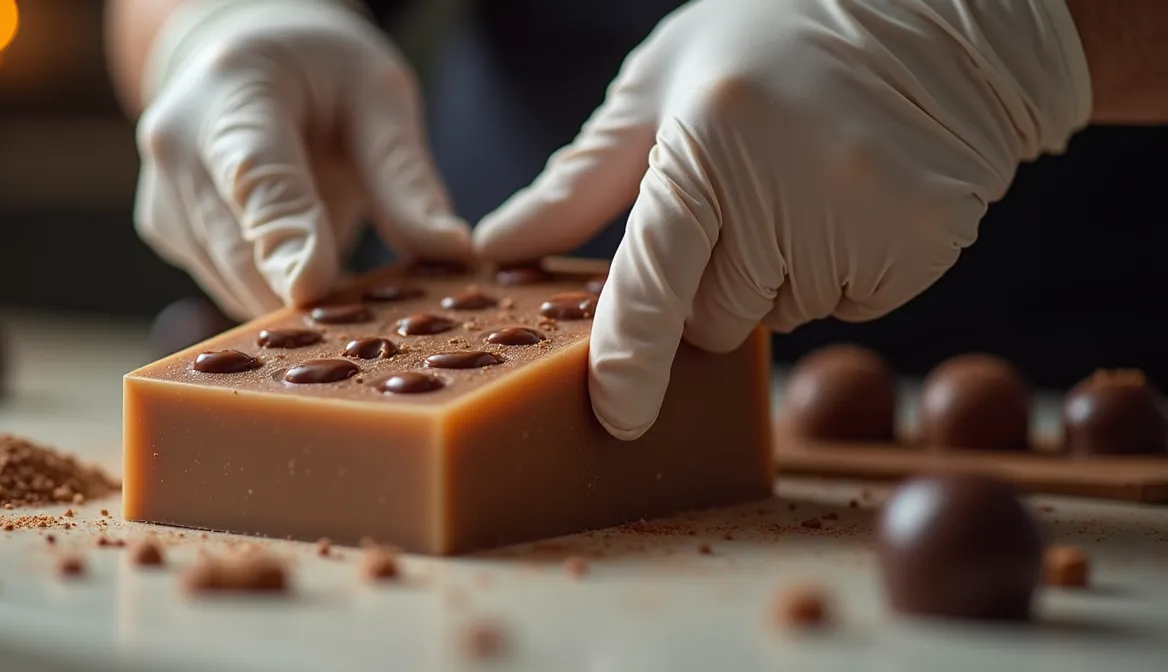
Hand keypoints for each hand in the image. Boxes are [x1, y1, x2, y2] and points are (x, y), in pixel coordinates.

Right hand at [134, 0, 468, 318]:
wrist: (245, 61)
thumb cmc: (319, 74)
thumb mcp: (379, 95)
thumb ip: (404, 175)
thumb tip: (449, 250)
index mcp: (231, 90)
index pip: (253, 175)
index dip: (282, 238)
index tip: (313, 289)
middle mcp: (178, 146)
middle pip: (239, 249)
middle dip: (308, 296)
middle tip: (383, 324)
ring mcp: (164, 197)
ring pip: (234, 284)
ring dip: (297, 303)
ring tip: (359, 293)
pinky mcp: (168, 234)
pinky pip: (229, 288)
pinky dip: (277, 297)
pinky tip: (320, 282)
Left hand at [474, 0, 1090, 439]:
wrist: (937, 12)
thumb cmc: (773, 37)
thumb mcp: (664, 82)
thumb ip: (581, 178)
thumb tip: (500, 248)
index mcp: (710, 139)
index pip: (654, 278)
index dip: (630, 358)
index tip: (617, 417)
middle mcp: (789, 184)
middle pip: (712, 318)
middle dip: (704, 288)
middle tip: (737, 203)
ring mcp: (863, 220)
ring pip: (776, 315)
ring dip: (772, 276)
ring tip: (801, 186)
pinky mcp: (919, 246)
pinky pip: (846, 305)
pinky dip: (837, 273)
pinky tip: (849, 202)